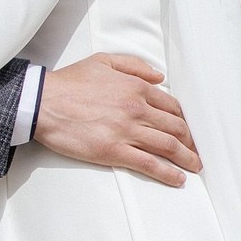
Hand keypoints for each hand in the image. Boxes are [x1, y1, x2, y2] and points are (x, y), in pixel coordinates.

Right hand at [34, 52, 199, 187]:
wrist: (44, 102)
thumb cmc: (70, 82)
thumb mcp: (104, 61)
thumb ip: (134, 66)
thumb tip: (159, 76)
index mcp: (136, 87)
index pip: (172, 106)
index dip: (185, 120)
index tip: (189, 131)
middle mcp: (137, 109)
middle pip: (175, 127)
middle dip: (191, 142)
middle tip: (197, 152)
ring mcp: (127, 130)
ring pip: (167, 146)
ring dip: (187, 159)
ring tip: (195, 167)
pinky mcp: (114, 151)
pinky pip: (148, 163)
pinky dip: (167, 173)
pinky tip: (178, 179)